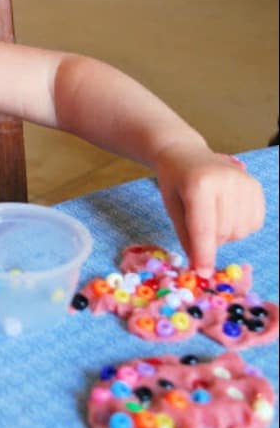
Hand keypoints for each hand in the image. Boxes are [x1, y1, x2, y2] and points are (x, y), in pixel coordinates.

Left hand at [153, 143, 264, 274]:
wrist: (186, 154)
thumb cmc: (175, 182)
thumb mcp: (172, 208)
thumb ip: (187, 237)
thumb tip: (201, 268)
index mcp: (199, 184)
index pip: (204, 227)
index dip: (203, 254)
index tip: (203, 273)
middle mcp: (226, 180)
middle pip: (223, 232)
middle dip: (210, 241)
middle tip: (197, 226)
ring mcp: (244, 181)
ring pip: (239, 231)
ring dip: (225, 234)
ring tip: (212, 215)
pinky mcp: (255, 186)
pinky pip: (253, 223)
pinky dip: (240, 226)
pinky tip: (227, 212)